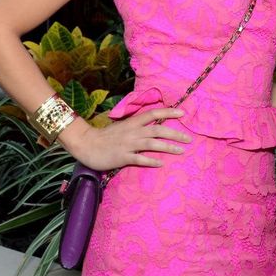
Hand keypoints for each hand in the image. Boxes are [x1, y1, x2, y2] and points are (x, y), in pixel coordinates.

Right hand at [59, 108, 189, 170]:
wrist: (86, 144)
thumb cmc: (105, 137)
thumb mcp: (122, 127)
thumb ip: (136, 126)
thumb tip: (152, 126)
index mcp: (133, 123)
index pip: (153, 113)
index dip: (168, 112)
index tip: (183, 112)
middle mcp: (133, 132)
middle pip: (158, 129)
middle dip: (175, 133)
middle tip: (189, 138)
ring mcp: (128, 144)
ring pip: (152, 143)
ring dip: (168, 147)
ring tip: (181, 151)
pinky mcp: (122, 157)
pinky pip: (139, 159)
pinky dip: (151, 161)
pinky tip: (161, 164)